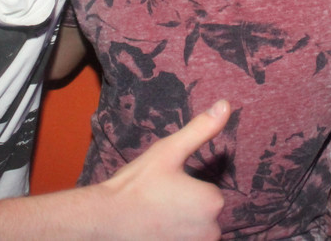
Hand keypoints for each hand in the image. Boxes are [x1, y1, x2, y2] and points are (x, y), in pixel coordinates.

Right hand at [98, 100, 230, 239]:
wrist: (104, 221)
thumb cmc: (136, 185)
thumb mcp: (169, 150)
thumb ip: (201, 129)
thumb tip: (226, 104)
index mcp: (212, 201)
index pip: (207, 192)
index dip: (186, 188)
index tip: (164, 189)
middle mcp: (211, 230)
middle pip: (203, 214)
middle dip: (185, 209)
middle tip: (157, 203)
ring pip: (195, 231)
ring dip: (180, 226)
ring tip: (155, 218)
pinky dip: (173, 237)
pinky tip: (155, 231)